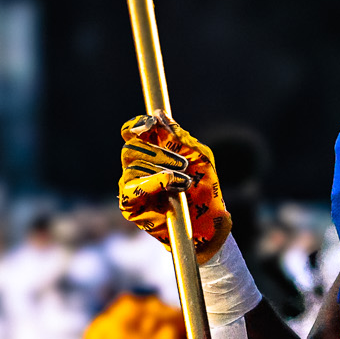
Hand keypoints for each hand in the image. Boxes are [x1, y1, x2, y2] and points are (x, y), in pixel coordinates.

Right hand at [118, 114, 232, 258]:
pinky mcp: (130, 206)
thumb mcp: (199, 157)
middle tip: (184, 164)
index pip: (133, 132)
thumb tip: (159, 115)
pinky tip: (171, 184)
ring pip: (133, 168)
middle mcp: (137, 166)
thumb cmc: (204, 189)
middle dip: (159, 153)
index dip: (138, 125)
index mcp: (151, 151)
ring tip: (186, 182)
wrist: (209, 223)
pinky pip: (131, 190)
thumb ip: (179, 137)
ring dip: (163, 170)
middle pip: (132, 148)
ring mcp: (131, 186)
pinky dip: (153, 183)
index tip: (151, 123)